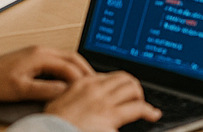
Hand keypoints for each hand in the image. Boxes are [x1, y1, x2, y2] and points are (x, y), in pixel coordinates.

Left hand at [0, 46, 92, 101]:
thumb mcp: (21, 90)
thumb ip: (45, 89)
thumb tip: (64, 91)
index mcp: (41, 55)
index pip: (69, 65)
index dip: (82, 77)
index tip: (91, 88)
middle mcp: (41, 51)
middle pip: (71, 57)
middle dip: (85, 69)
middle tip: (96, 82)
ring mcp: (37, 53)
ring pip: (65, 58)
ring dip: (76, 69)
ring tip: (85, 82)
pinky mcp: (33, 59)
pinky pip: (57, 61)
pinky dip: (66, 70)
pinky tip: (66, 80)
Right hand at [45, 71, 160, 131]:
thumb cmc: (50, 127)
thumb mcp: (58, 104)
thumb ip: (73, 96)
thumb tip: (79, 99)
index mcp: (83, 84)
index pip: (109, 76)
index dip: (119, 83)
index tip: (123, 88)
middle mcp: (96, 89)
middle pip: (124, 78)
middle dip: (133, 87)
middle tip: (136, 96)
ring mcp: (105, 102)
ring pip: (133, 89)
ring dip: (140, 96)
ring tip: (143, 104)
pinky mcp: (112, 118)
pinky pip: (138, 109)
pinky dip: (148, 111)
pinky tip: (152, 115)